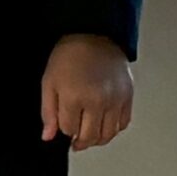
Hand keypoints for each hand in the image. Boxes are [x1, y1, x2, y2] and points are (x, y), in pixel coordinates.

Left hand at [41, 33, 133, 149]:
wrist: (94, 34)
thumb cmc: (70, 55)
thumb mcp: (49, 82)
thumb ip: (48, 112)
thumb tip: (48, 136)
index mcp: (75, 96)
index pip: (69, 130)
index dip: (64, 128)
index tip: (65, 120)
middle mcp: (98, 101)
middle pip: (89, 137)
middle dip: (80, 140)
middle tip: (76, 138)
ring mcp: (115, 99)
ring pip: (107, 135)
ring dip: (97, 139)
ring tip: (90, 131)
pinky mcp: (128, 96)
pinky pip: (123, 124)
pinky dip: (114, 128)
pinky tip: (104, 121)